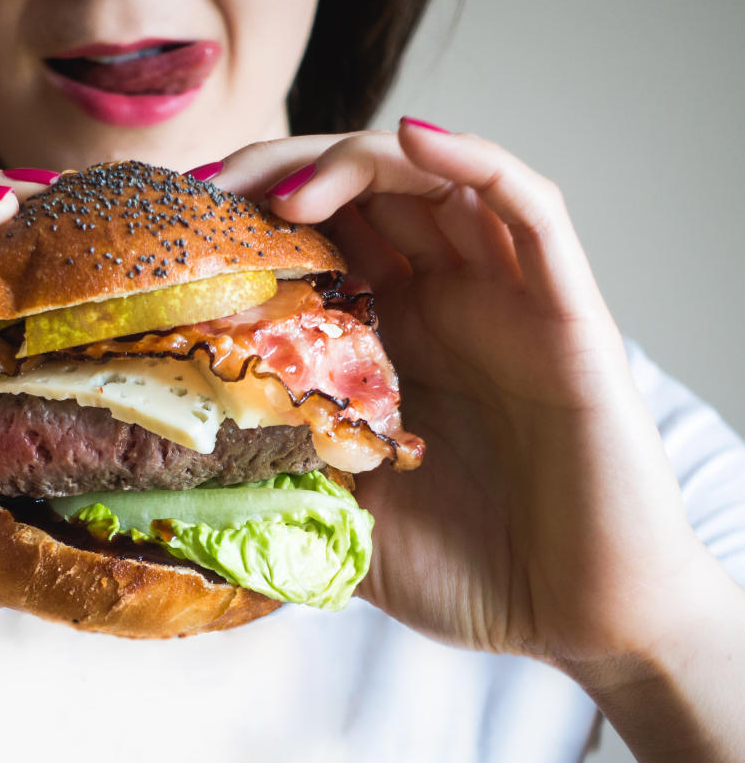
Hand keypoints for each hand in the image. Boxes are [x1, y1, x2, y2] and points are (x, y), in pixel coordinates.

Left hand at [207, 126, 714, 665]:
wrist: (582, 620)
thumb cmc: (471, 574)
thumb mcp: (344, 517)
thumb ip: (284, 475)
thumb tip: (180, 458)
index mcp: (389, 342)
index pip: (317, 242)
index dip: (250, 217)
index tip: (183, 225)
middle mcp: (444, 305)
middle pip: (363, 194)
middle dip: (281, 173)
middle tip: (213, 192)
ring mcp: (504, 301)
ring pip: (435, 182)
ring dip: (354, 163)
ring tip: (283, 191)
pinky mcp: (566, 313)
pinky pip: (531, 209)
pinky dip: (475, 162)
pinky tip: (413, 142)